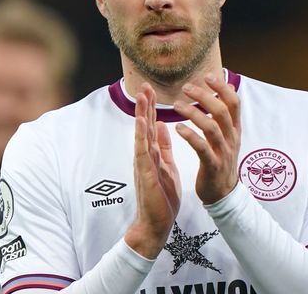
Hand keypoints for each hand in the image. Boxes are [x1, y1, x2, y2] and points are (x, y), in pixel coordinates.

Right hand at [125, 83, 181, 258]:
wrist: (156, 223)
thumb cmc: (161, 197)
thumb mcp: (166, 165)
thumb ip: (163, 146)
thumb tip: (161, 125)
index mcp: (152, 154)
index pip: (150, 126)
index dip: (151, 107)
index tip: (150, 89)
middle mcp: (145, 156)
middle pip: (143, 126)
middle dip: (144, 105)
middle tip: (144, 84)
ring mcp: (143, 164)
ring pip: (141, 135)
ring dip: (141, 115)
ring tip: (141, 97)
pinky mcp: (145, 174)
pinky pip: (143, 151)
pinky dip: (141, 136)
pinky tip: (142, 122)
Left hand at [173, 74, 240, 204]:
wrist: (223, 193)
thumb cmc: (221, 160)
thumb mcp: (228, 136)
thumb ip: (226, 114)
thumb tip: (228, 88)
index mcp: (234, 129)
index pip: (234, 102)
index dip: (222, 87)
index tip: (207, 76)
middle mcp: (231, 138)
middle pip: (221, 111)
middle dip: (204, 96)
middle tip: (186, 87)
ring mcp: (223, 152)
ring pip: (211, 127)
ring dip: (193, 113)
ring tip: (176, 105)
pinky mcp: (212, 165)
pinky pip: (202, 147)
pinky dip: (190, 135)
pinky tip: (177, 128)